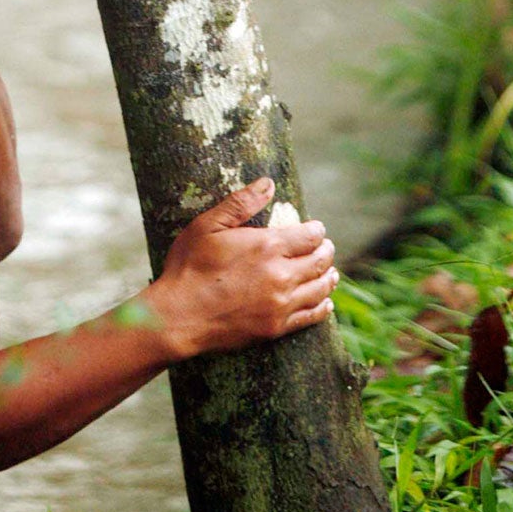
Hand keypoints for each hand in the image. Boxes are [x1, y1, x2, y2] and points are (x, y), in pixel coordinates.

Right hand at [142, 176, 337, 360]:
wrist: (180, 316)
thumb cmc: (190, 265)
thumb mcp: (209, 225)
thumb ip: (241, 203)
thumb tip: (269, 183)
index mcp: (268, 246)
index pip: (309, 236)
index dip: (317, 231)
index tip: (318, 229)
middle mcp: (281, 275)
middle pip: (319, 262)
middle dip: (326, 252)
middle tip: (327, 247)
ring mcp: (281, 304)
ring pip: (319, 289)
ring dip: (329, 278)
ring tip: (332, 272)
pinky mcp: (276, 328)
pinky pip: (310, 317)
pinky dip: (322, 308)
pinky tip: (326, 303)